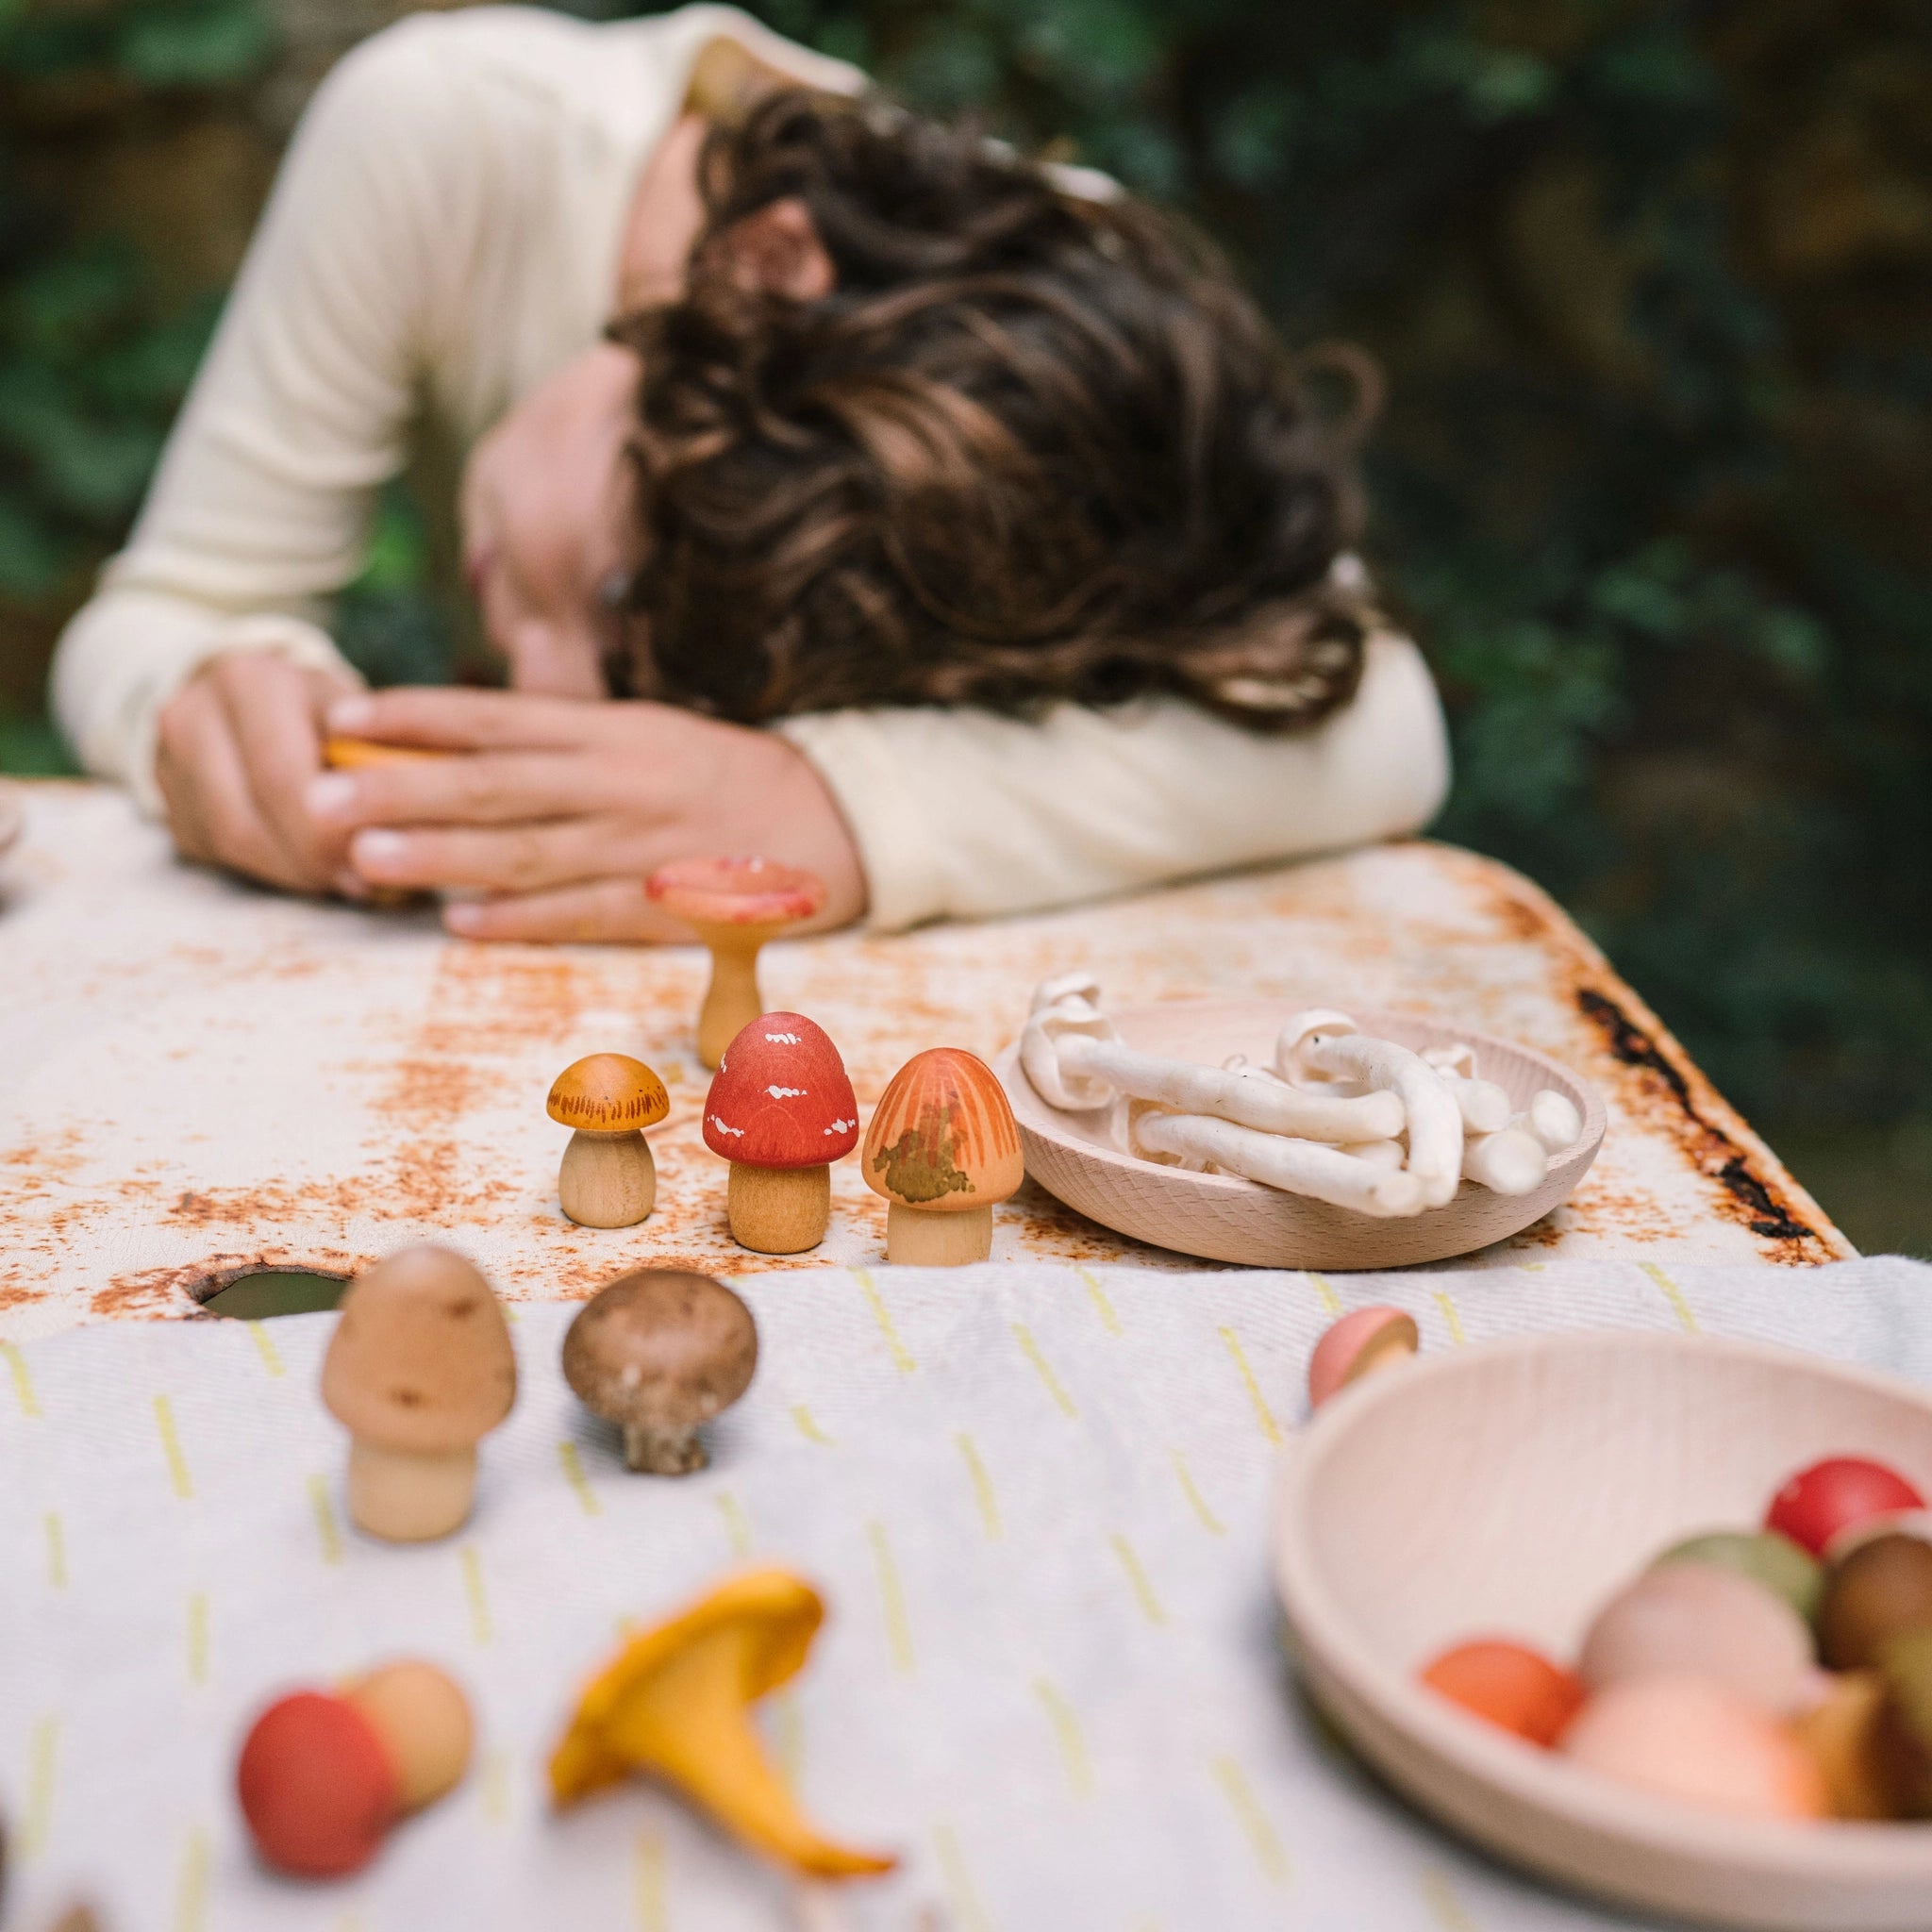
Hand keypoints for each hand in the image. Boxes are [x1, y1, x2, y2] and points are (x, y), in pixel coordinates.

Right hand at [156, 652, 364, 893]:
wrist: (248, 693)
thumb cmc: (325, 709)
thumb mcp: (358, 711)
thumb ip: (379, 756)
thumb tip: (407, 825)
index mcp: (251, 681)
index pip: (280, 773)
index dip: (326, 828)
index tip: (376, 854)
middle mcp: (195, 714)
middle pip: (245, 818)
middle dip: (309, 861)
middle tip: (361, 883)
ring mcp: (169, 762)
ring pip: (227, 842)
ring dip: (291, 874)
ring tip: (343, 882)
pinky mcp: (170, 805)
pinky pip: (217, 852)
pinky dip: (270, 871)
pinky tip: (311, 873)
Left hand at [309, 688, 867, 940]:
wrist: (833, 825)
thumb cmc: (718, 776)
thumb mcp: (645, 731)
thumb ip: (559, 733)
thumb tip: (456, 736)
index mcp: (612, 731)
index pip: (498, 718)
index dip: (417, 717)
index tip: (342, 715)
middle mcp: (622, 782)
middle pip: (498, 784)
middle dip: (405, 789)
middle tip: (323, 797)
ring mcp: (644, 847)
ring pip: (530, 851)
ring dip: (444, 857)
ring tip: (368, 859)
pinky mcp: (667, 908)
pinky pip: (582, 914)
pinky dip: (521, 920)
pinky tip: (458, 923)